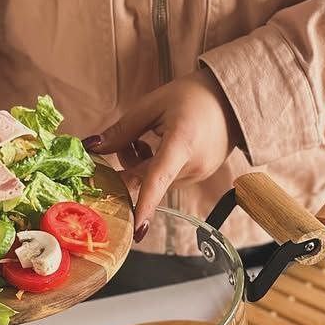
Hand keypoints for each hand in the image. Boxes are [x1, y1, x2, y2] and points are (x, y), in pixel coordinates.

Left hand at [85, 71, 240, 239]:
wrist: (232, 101)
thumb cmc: (193, 96)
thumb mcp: (153, 104)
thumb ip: (122, 130)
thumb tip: (93, 148)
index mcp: (182, 143)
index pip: (158, 178)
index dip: (145, 204)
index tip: (136, 228)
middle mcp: (192, 166)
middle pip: (147, 181)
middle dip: (127, 168)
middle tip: (123, 142)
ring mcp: (197, 176)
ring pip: (155, 182)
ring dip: (140, 166)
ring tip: (143, 138)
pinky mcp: (198, 178)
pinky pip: (167, 180)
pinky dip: (154, 168)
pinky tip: (157, 146)